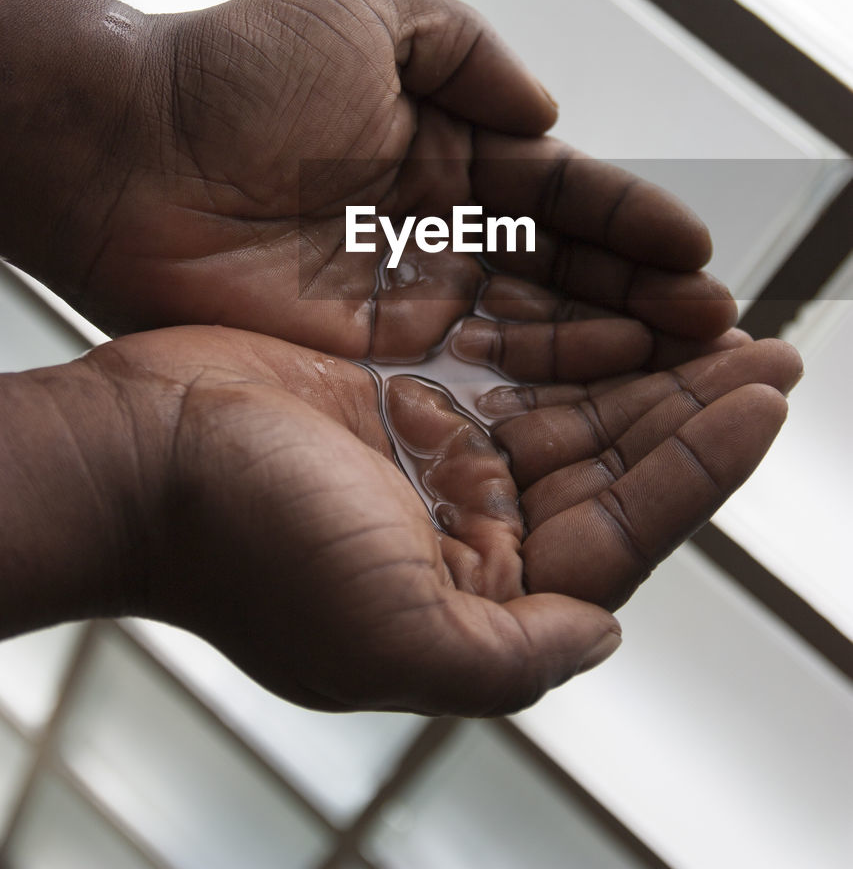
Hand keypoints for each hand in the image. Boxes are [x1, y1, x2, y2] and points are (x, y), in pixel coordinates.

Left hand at [3, 0, 734, 351]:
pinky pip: (468, 373)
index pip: (559, 192)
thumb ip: (470, 53)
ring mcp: (406, 298)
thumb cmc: (236, 67)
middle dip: (640, 296)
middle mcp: (437, 229)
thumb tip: (547, 117)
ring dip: (609, 347)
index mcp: (444, 147)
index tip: (696, 251)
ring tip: (689, 366)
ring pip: (529, 329)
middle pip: (561, 269)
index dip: (629, 220)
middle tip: (717, 328)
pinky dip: (536, 388)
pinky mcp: (367, 355)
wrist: (125, 149)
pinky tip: (601, 400)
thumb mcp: (370, 12)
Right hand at [84, 325, 796, 713]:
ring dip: (645, 362)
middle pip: (611, 458)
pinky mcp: (402, 384)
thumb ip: (513, 658)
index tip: (766, 398)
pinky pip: (510, 353)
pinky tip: (618, 302)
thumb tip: (606, 633)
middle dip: (693, 404)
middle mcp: (468, 522)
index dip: (702, 464)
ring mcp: (436, 449)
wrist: (136, 457)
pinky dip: (568, 330)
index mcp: (479, 589)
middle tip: (770, 347)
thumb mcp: (389, 637)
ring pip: (572, 401)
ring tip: (721, 320)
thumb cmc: (246, 549)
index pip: (624, 525)